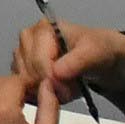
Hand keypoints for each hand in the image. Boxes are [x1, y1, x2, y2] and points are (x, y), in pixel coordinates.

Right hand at [8, 18, 124, 102]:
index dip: (53, 79)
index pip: (37, 61)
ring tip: (66, 86)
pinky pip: (25, 89)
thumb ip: (77, 61)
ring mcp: (23, 55)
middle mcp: (28, 39)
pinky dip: (41, 94)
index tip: (68, 88)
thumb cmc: (98, 50)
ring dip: (46, 91)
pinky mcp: (23, 70)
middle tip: (71, 88)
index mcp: (43, 29)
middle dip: (50, 85)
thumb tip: (57, 72)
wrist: (101, 58)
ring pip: (26, 83)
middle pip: (29, 73)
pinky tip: (57, 89)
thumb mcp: (95, 52)